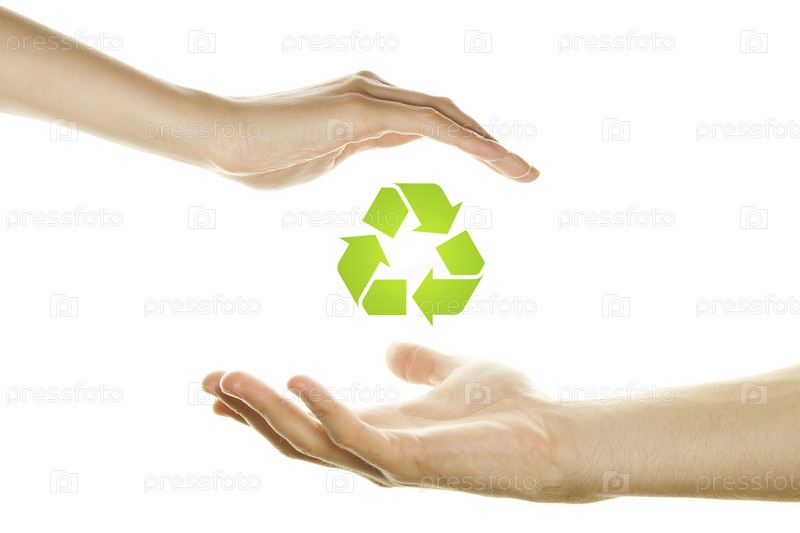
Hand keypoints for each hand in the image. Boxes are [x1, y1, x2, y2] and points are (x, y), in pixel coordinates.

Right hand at [202, 71, 538, 188]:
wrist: (219, 138)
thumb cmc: (259, 156)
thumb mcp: (323, 155)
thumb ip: (359, 144)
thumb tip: (388, 139)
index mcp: (366, 107)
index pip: (432, 121)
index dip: (468, 141)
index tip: (497, 167)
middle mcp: (375, 92)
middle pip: (449, 115)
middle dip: (490, 144)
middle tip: (526, 173)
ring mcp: (369, 96)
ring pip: (447, 116)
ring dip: (490, 145)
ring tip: (525, 173)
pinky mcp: (362, 107)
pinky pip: (429, 123)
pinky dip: (466, 140)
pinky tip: (494, 160)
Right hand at [202, 343, 587, 501]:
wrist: (559, 436)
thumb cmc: (512, 409)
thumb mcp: (454, 371)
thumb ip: (420, 364)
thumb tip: (391, 349)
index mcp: (380, 432)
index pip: (307, 426)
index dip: (262, 411)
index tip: (220, 389)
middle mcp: (375, 454)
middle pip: (295, 440)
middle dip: (249, 412)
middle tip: (209, 381)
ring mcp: (390, 463)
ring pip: (310, 443)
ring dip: (266, 412)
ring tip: (229, 378)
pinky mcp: (412, 461)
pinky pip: (355, 438)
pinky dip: (323, 410)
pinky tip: (298, 379)